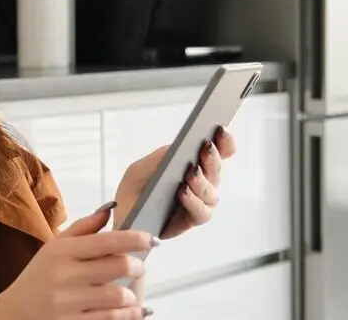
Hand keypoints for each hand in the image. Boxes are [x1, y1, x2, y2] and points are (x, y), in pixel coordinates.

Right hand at [0, 202, 156, 319]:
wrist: (12, 315)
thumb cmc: (38, 278)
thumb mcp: (54, 248)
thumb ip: (83, 228)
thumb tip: (110, 209)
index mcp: (61, 252)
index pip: (106, 241)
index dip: (135, 238)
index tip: (152, 238)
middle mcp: (64, 276)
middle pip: (117, 266)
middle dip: (136, 266)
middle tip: (138, 266)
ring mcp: (68, 303)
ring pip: (117, 295)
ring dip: (130, 294)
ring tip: (127, 292)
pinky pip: (111, 318)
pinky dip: (129, 314)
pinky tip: (134, 310)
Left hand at [113, 126, 235, 238]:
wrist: (122, 219)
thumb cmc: (134, 191)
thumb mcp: (140, 169)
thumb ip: (160, 157)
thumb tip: (179, 147)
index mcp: (194, 163)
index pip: (219, 151)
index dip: (225, 141)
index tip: (221, 128)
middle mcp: (202, 182)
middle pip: (216, 169)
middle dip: (212, 157)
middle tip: (205, 146)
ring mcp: (200, 201)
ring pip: (211, 192)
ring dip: (202, 182)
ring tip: (190, 173)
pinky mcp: (192, 220)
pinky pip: (202, 212)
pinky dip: (194, 201)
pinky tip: (183, 192)